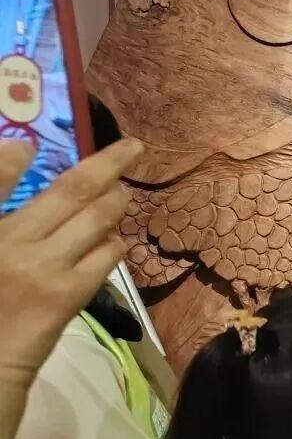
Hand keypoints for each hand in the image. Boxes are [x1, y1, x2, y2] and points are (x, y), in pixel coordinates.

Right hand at [0, 138, 142, 386]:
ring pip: (97, 219)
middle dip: (108, 163)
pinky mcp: (70, 294)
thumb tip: (20, 153)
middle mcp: (14, 242)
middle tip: (132, 148)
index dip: (12, 156)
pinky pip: (106, 254)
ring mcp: (46, 268)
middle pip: (71, 190)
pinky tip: (112, 238)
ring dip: (117, 200)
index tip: (29, 145)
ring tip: (123, 193)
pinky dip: (114, 240)